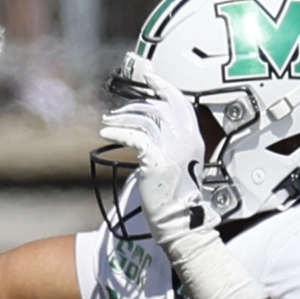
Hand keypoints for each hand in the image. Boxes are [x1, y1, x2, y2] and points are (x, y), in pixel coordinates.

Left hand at [98, 53, 211, 237]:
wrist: (179, 221)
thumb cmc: (176, 198)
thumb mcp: (181, 164)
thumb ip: (172, 144)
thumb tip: (151, 131)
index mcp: (194, 138)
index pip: (181, 102)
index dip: (164, 87)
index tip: (149, 77)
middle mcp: (186, 139)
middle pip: (160, 106)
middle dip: (136, 103)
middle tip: (118, 109)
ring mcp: (173, 149)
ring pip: (145, 118)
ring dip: (123, 117)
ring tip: (108, 122)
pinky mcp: (156, 160)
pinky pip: (134, 136)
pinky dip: (118, 131)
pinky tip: (106, 132)